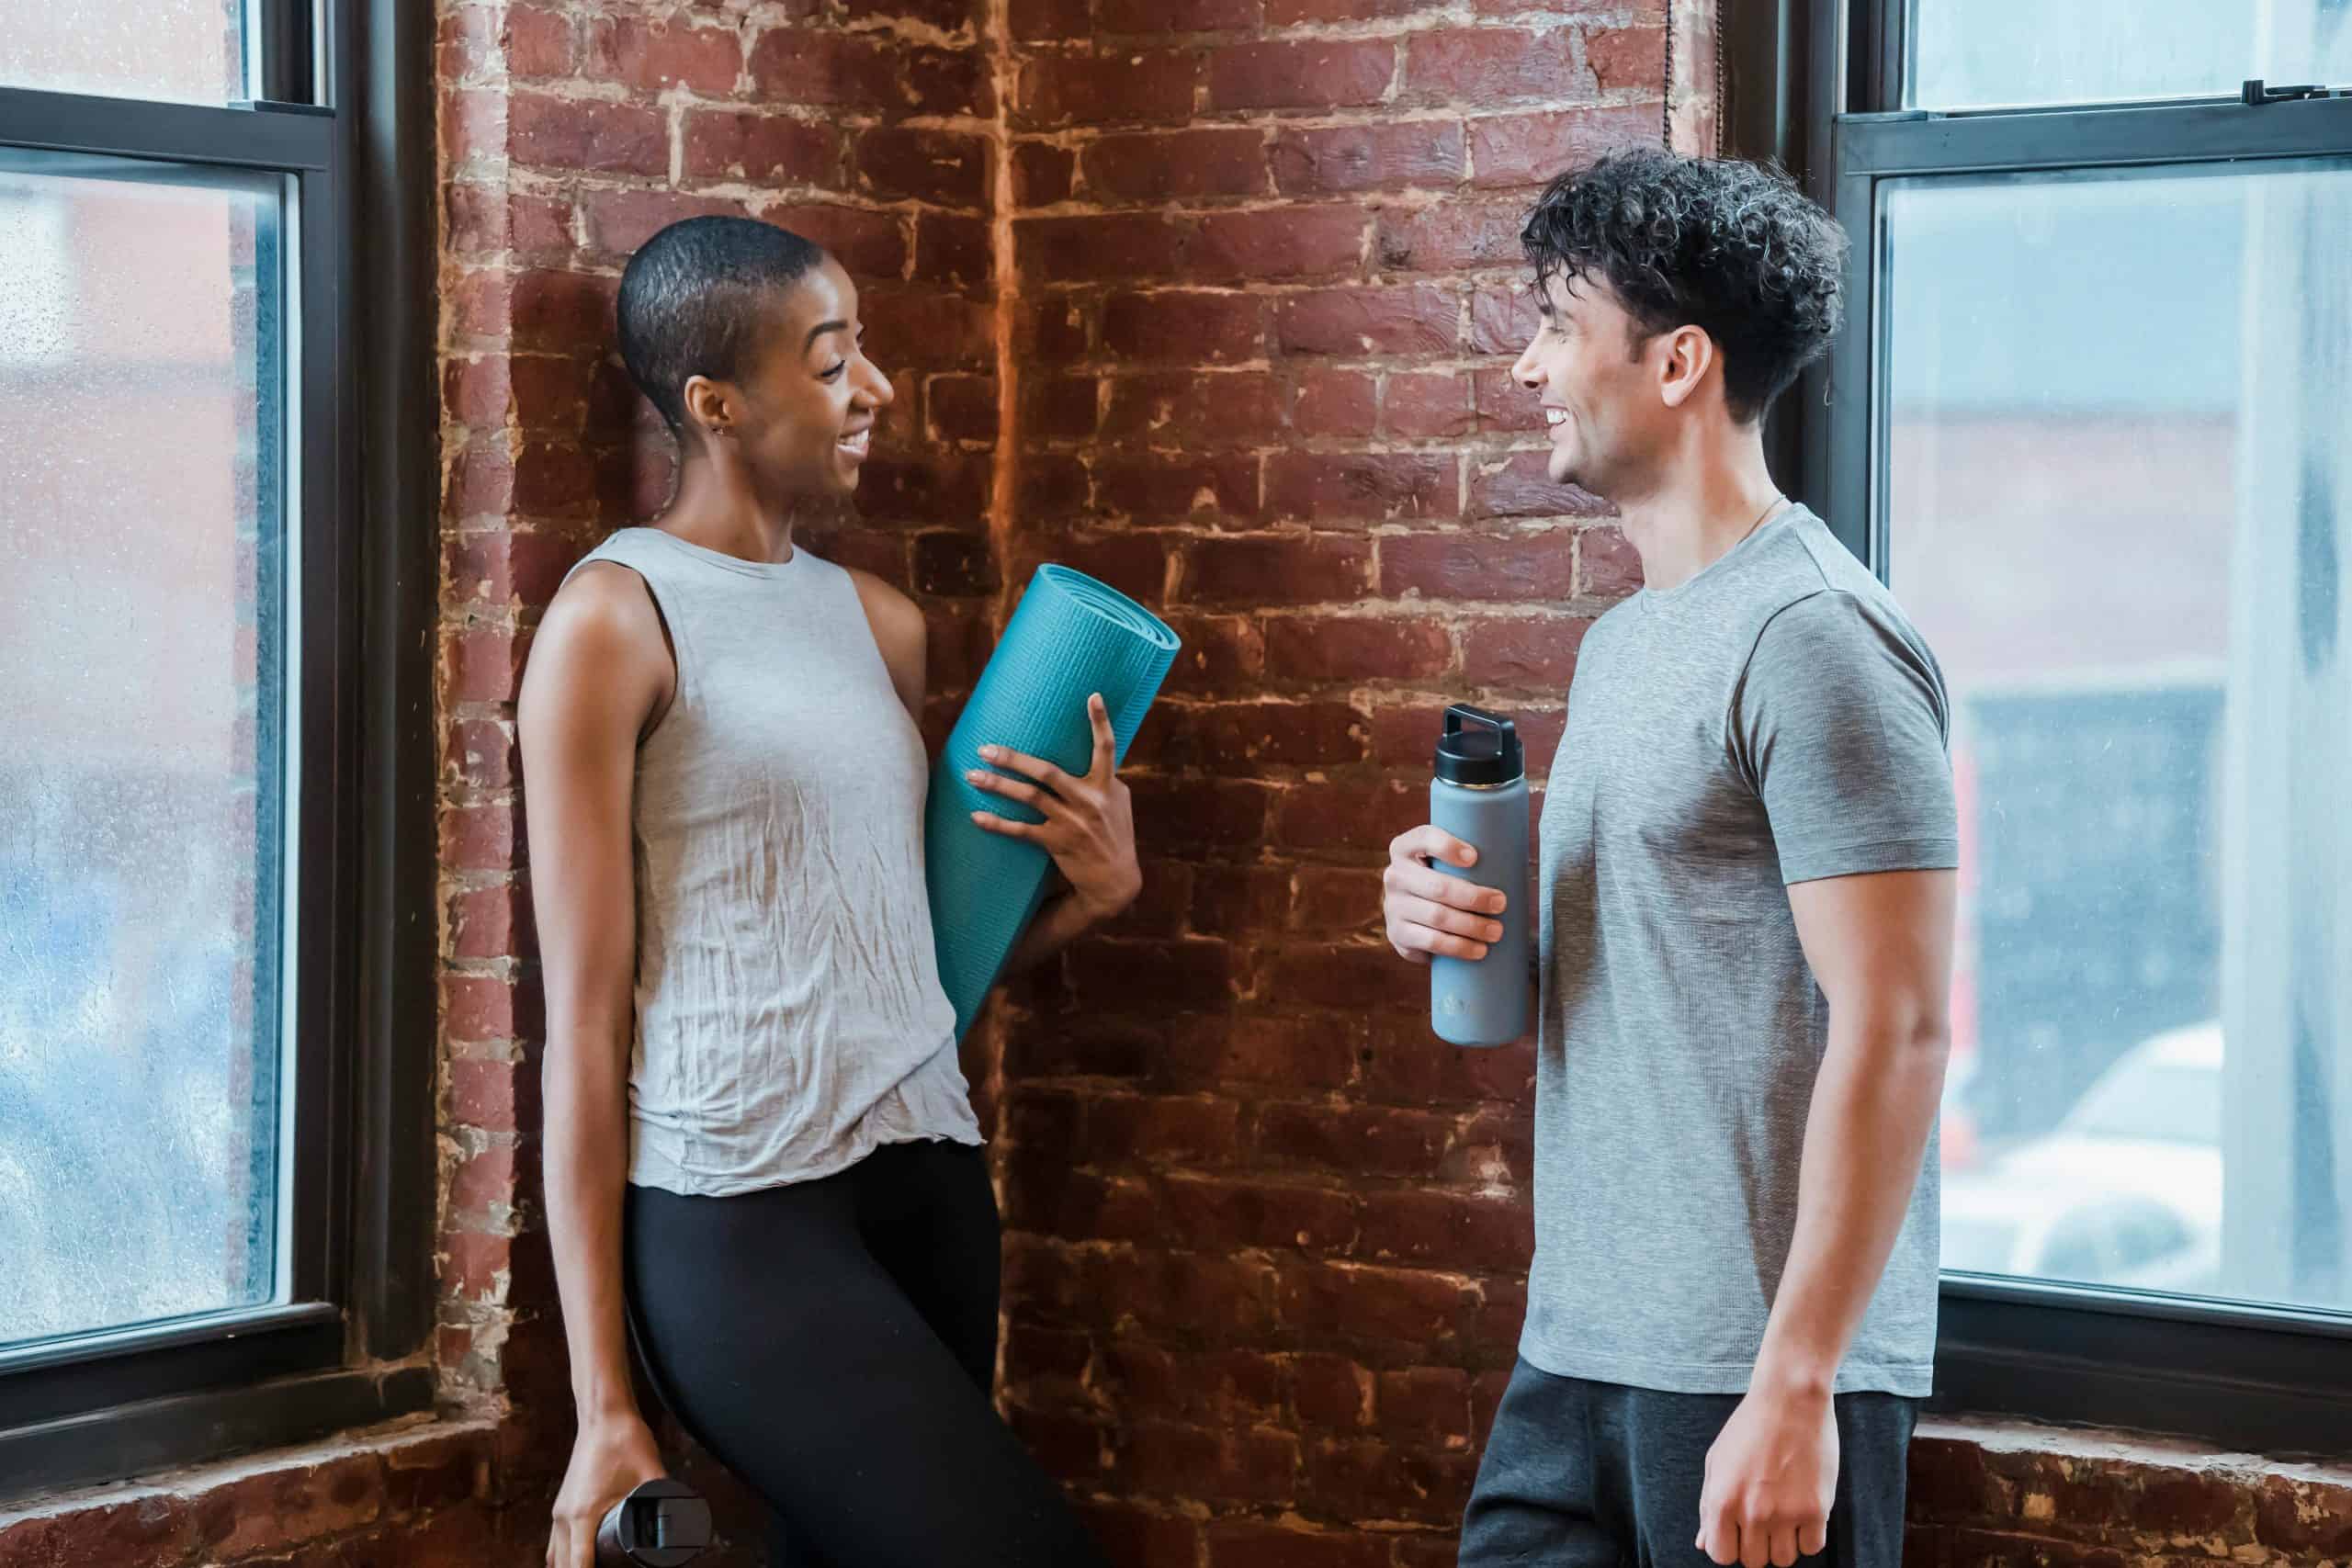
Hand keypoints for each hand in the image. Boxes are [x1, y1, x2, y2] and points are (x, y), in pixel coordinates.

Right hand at [547, 1411, 666, 1567]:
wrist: (604, 1416)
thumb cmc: (625, 1441)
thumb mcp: (652, 1472)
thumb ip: (668, 1496)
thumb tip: (688, 1518)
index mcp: (583, 1515)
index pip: (580, 1564)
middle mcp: (565, 1518)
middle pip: (563, 1567)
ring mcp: (560, 1511)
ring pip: (555, 1558)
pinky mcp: (562, 1505)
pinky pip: (555, 1543)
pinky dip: (564, 1559)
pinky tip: (579, 1562)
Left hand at [969, 693, 1140, 920]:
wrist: (1115, 881)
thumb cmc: (1115, 834)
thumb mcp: (1117, 803)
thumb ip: (1103, 778)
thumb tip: (1089, 751)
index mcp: (1107, 786)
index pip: (1107, 748)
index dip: (1101, 721)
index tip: (1092, 696)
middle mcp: (1089, 801)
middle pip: (1048, 772)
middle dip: (1014, 759)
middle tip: (985, 748)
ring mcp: (1071, 822)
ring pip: (1029, 798)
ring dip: (998, 786)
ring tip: (972, 775)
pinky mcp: (1057, 843)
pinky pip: (1021, 831)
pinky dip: (997, 824)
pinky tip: (976, 816)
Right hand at [1383, 824, 1505, 964]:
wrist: (1414, 916)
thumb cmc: (1444, 881)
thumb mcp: (1444, 862)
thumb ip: (1467, 856)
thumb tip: (1518, 855)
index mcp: (1405, 848)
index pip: (1423, 838)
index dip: (1447, 846)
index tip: (1475, 857)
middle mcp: (1394, 875)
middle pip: (1437, 886)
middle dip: (1474, 897)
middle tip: (1501, 903)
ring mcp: (1394, 907)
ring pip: (1437, 917)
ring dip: (1472, 926)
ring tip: (1497, 931)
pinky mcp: (1398, 934)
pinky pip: (1431, 942)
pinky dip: (1459, 947)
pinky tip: (1479, 950)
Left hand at [1697, 1385, 1837, 1566]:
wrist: (1790, 1399)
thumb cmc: (1749, 1427)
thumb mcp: (1717, 1461)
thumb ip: (1708, 1506)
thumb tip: (1704, 1543)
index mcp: (1722, 1501)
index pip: (1721, 1555)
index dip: (1729, 1545)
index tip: (1737, 1530)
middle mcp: (1752, 1512)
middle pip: (1753, 1561)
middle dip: (1756, 1545)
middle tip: (1763, 1518)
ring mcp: (1786, 1513)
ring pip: (1784, 1560)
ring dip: (1783, 1543)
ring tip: (1784, 1514)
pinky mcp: (1816, 1509)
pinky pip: (1813, 1548)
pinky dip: (1808, 1536)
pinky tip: (1803, 1511)